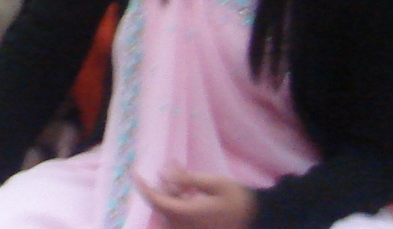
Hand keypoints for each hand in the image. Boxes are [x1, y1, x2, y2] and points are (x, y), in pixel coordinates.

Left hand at [138, 169, 256, 228]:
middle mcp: (186, 226)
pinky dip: (181, 202)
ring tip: (186, 178)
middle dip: (164, 186)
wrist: (258, 218)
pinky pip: (180, 216)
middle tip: (176, 169)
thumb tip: (163, 173)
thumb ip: (187, 179)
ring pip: (171, 210)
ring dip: (173, 193)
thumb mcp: (214, 183)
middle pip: (163, 205)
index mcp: (188, 214)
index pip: (156, 201)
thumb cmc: (238, 198)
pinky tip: (192, 191)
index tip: (134, 171)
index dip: (143, 186)